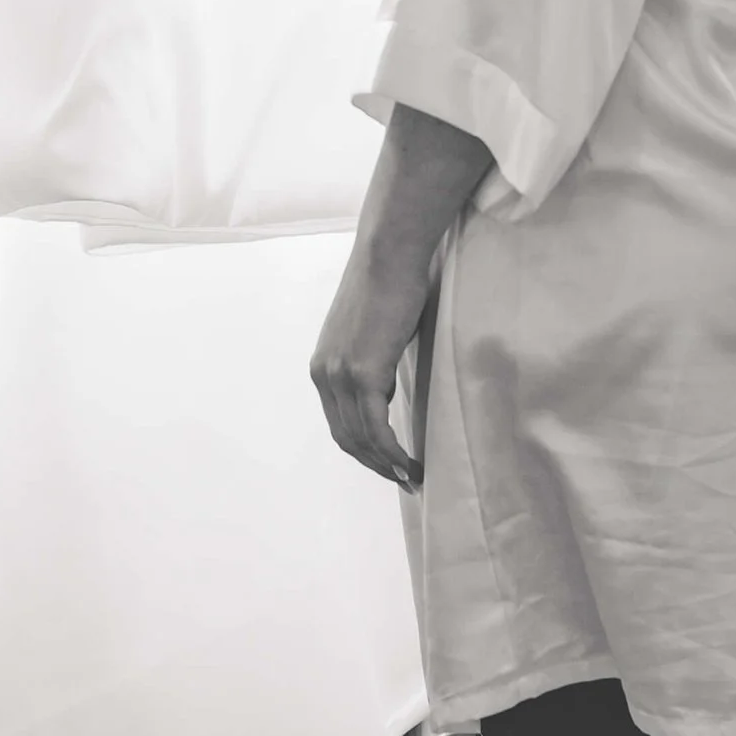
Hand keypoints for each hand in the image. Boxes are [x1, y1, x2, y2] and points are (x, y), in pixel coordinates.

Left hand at [310, 249, 432, 488]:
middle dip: (375, 465)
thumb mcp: (372, 333)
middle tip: (403, 480)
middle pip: (346, 438)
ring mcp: (340, 375)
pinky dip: (392, 452)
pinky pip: (376, 428)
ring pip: (361, 438)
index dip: (363, 450)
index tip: (388, 465)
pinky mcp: (363, 374)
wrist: (389, 255)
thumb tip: (386, 391)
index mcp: (322, 366)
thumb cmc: (389, 286)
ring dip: (386, 465)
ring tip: (412, 477)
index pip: (339, 423)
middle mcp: (324, 374)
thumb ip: (372, 364)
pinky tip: (409, 463)